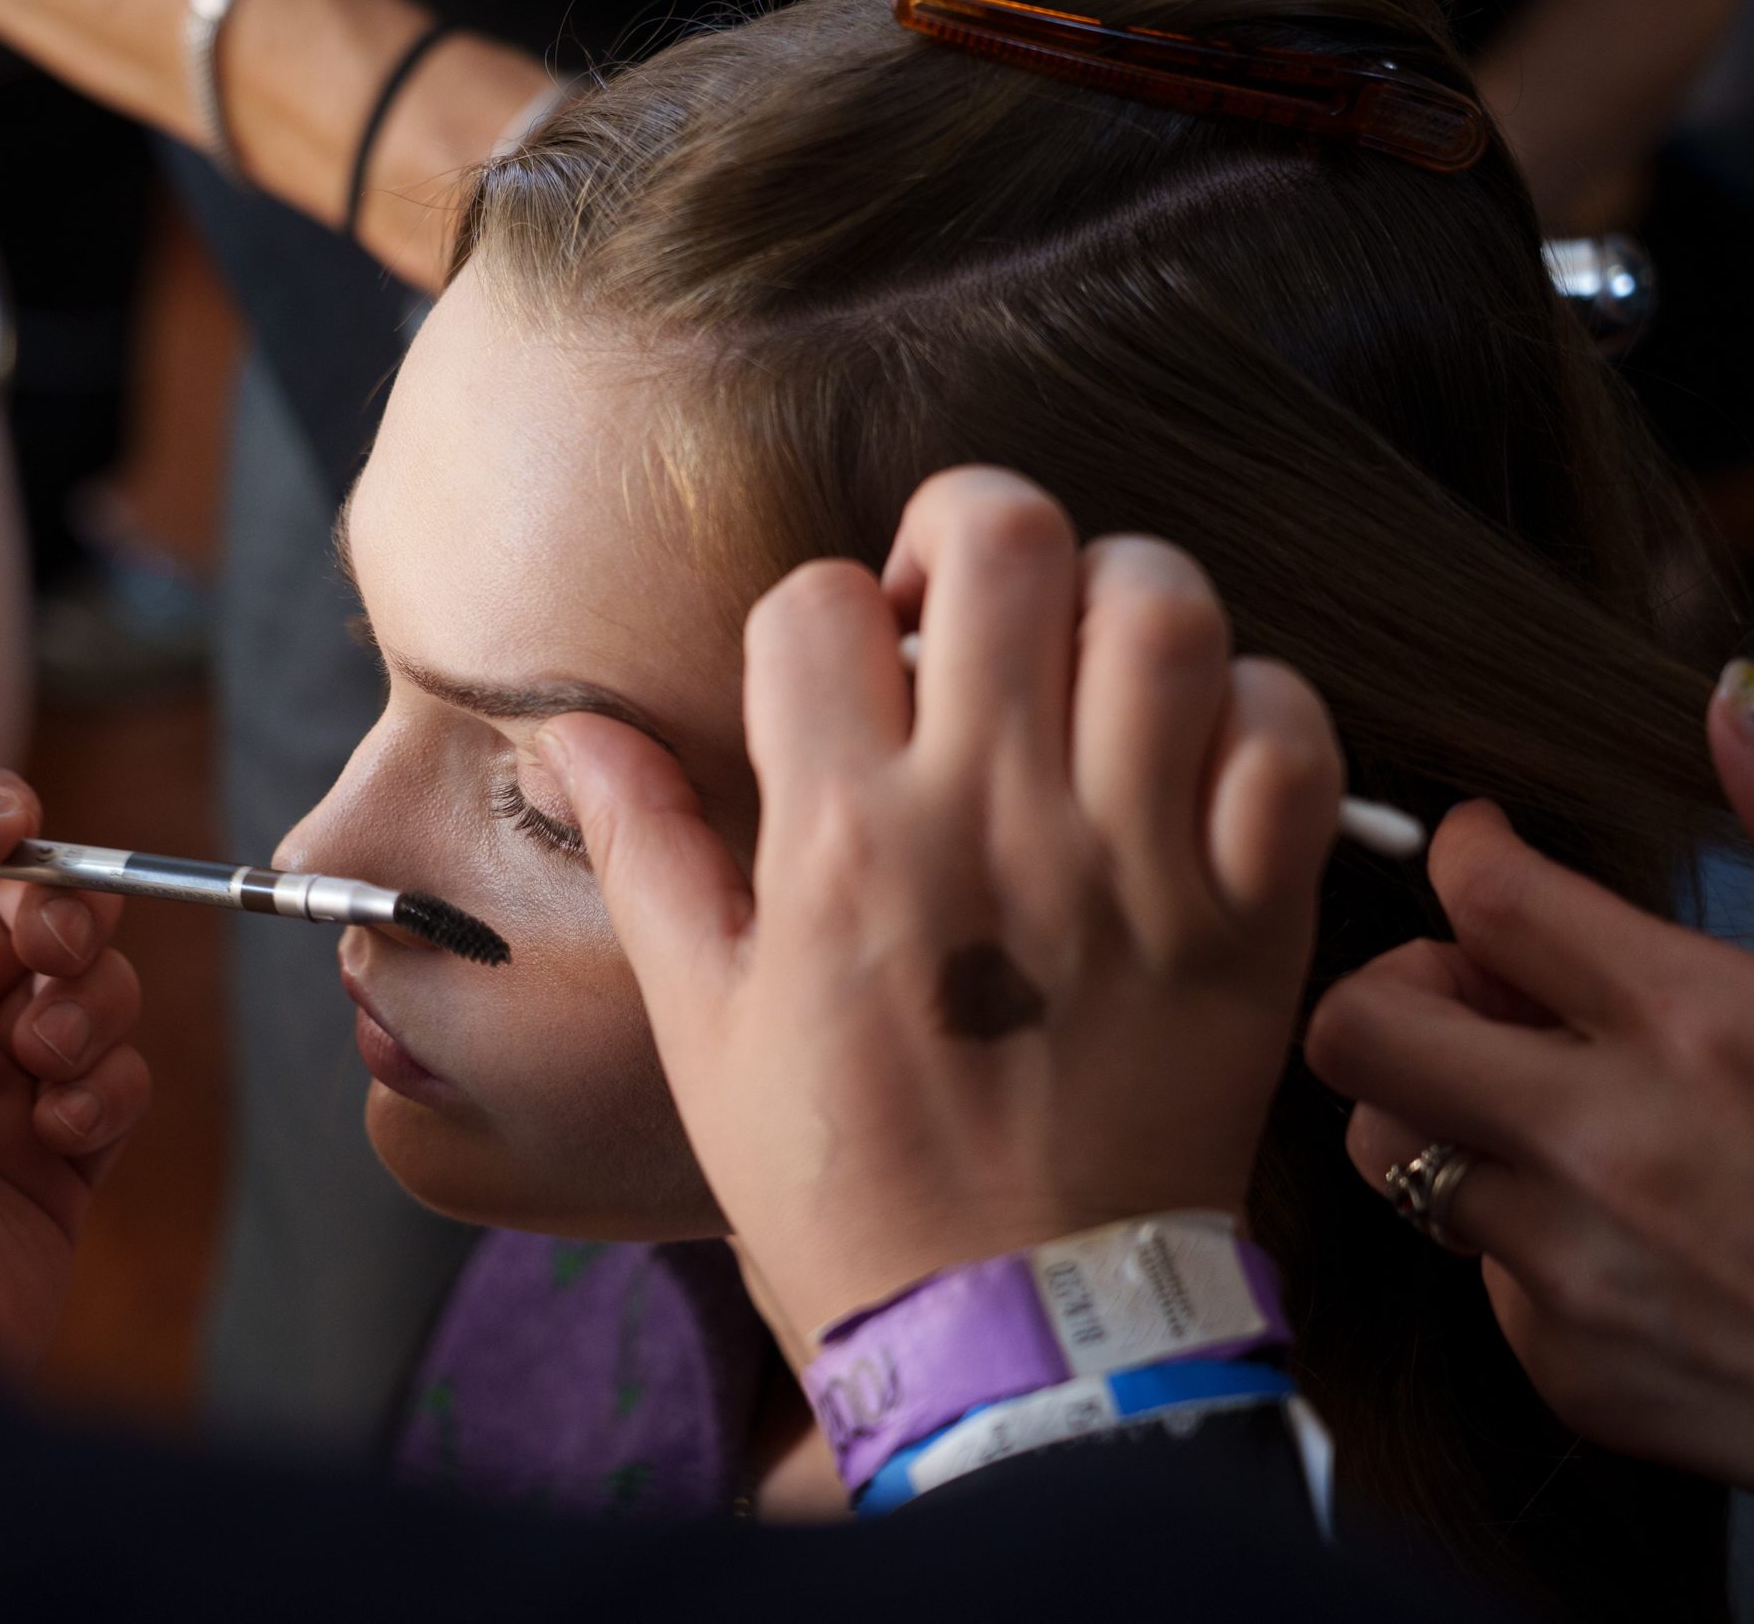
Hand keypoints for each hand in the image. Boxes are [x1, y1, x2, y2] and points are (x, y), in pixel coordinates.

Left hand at [0, 770, 150, 1374]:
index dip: (1, 841)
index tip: (17, 834)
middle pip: (42, 918)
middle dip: (61, 921)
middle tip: (41, 952)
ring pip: (94, 995)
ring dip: (86, 1011)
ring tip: (37, 1061)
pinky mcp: (57, 1164)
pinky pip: (121, 1087)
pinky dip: (104, 1095)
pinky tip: (55, 1128)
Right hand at [538, 467, 1341, 1338]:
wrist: (1014, 1333)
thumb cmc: (840, 1179)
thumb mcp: (702, 1021)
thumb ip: (646, 850)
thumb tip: (575, 730)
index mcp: (840, 839)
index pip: (818, 603)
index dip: (819, 614)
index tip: (837, 676)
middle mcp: (992, 820)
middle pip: (1010, 536)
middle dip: (971, 532)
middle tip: (962, 611)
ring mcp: (1136, 861)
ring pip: (1162, 606)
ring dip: (1116, 597)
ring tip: (1081, 666)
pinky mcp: (1249, 916)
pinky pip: (1289, 731)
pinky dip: (1251, 708)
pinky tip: (1190, 755)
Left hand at [1307, 663, 1753, 1484]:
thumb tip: (1730, 698)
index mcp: (1706, 1028)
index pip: (1484, 895)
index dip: (1472, 854)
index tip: (1487, 855)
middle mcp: (1612, 1146)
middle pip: (1360, 1029)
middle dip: (1400, 991)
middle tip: (1481, 994)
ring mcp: (1578, 1268)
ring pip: (1395, 1154)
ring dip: (1448, 1116)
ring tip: (1546, 1109)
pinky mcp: (1573, 1370)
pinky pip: (1478, 1274)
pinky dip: (1526, 1239)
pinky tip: (1624, 1230)